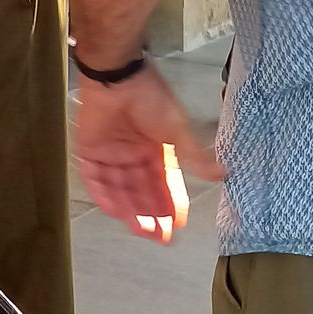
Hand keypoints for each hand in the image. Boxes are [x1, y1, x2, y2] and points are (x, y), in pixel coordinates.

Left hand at [73, 65, 225, 243]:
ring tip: (143, 231)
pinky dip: (106, 197)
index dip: (172, 203)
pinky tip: (117, 213)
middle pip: (143, 191)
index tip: (179, 223)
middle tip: (161, 236)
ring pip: (121, 190)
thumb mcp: (177, 129)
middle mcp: (134, 155)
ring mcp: (112, 154)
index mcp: (156, 149)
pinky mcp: (90, 151)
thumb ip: (194, 154)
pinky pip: (96, 180)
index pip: (165, 183)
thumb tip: (222, 174)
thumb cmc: (150, 97)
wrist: (118, 77)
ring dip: (131, 211)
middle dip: (153, 214)